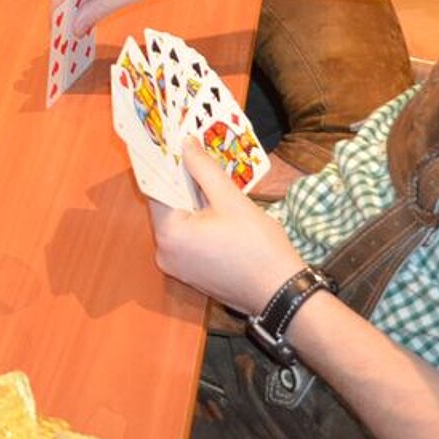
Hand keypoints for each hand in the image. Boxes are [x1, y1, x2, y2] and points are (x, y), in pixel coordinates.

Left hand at [149, 144, 306, 314]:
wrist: (282, 295)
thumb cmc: (259, 247)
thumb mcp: (232, 201)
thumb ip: (204, 170)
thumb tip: (185, 143)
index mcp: (170, 234)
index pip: (156, 189)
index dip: (165, 164)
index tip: (171, 142)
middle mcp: (165, 253)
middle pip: (166, 206)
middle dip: (180, 181)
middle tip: (193, 153)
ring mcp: (177, 266)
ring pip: (178, 221)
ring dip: (190, 201)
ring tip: (207, 176)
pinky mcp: (191, 273)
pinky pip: (186, 238)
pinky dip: (197, 221)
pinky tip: (214, 206)